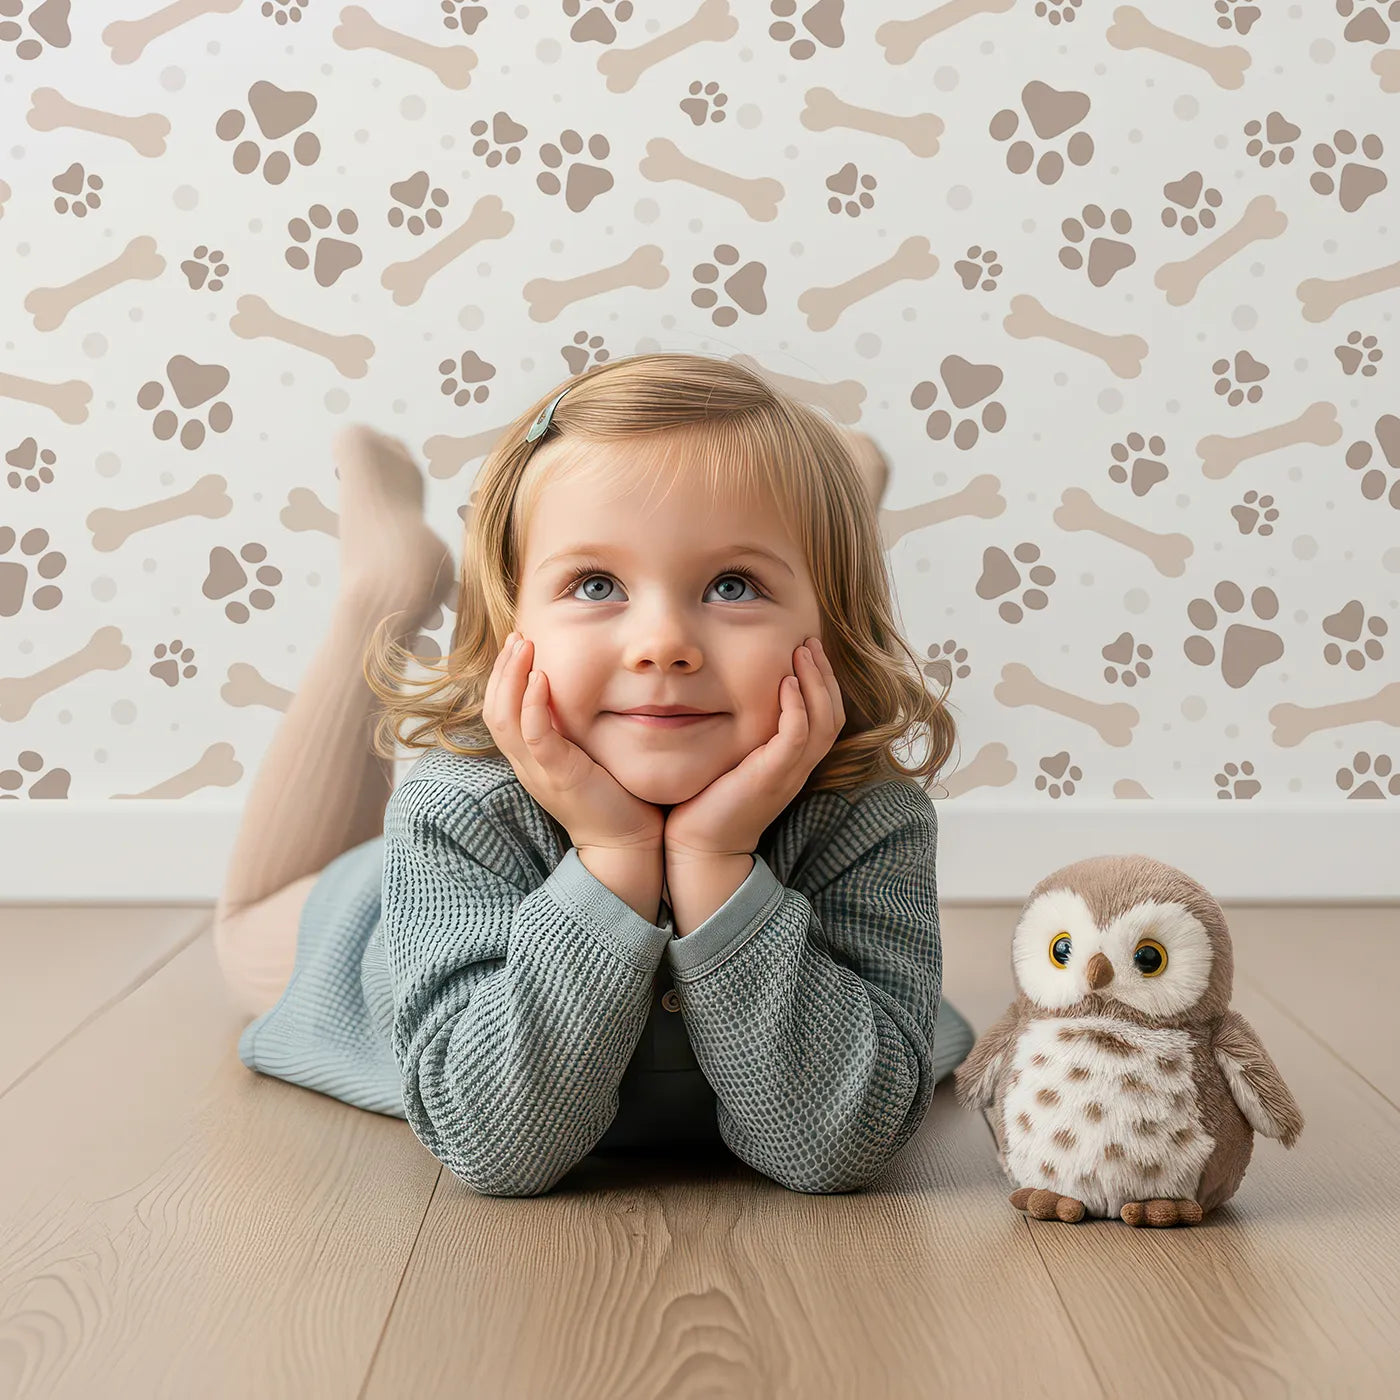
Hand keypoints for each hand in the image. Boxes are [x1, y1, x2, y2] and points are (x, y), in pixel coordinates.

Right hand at [483, 632, 665, 852]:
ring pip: (504, 718)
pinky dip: (532, 705)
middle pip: (493, 709)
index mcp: (530, 758)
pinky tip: (541, 678)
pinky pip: (534, 736)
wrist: (626, 844)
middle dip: (502, 668)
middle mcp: (526, 763)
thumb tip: (588, 694)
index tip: (518, 644)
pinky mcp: (558, 776)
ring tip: (524, 646)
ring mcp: (538, 770)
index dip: (503, 676)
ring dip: (511, 677)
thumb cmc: (615, 797)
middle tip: (517, 636)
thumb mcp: (587, 755)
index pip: (500, 710)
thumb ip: (577, 729)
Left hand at [663, 635, 845, 864]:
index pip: (826, 717)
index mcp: (793, 763)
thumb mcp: (733, 760)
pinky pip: (797, 736)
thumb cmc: (708, 803)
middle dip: (824, 674)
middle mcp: (798, 767)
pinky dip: (797, 707)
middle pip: (833, 714)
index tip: (807, 651)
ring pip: (823, 721)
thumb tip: (729, 697)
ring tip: (802, 651)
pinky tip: (786, 683)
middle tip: (810, 641)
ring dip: (816, 682)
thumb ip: (744, 734)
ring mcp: (788, 773)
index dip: (823, 682)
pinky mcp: (771, 777)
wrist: (700, 848)